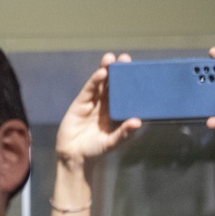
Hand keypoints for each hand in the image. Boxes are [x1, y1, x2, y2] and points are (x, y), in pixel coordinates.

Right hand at [55, 53, 140, 173]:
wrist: (74, 157)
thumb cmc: (96, 150)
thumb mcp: (112, 143)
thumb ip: (124, 133)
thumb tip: (138, 122)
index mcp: (118, 112)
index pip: (126, 93)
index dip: (131, 81)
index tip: (139, 69)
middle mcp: (107, 105)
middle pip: (114, 84)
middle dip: (119, 71)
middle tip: (125, 58)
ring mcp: (93, 103)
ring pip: (101, 84)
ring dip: (106, 70)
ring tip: (110, 58)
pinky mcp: (80, 104)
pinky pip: (89, 90)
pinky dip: (94, 81)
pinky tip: (101, 73)